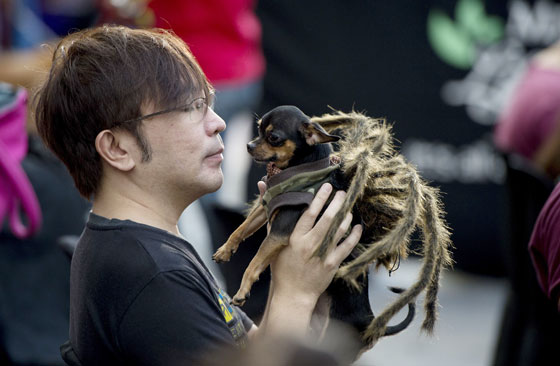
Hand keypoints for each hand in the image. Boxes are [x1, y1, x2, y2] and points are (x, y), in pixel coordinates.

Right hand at [271, 183, 361, 302]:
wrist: (293, 294)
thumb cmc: (281, 267)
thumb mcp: (273, 242)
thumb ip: (272, 215)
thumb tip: (262, 186)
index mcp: (294, 238)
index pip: (309, 212)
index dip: (319, 197)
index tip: (326, 186)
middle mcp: (310, 245)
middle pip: (328, 218)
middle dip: (337, 203)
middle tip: (342, 192)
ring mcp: (323, 255)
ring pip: (339, 230)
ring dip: (346, 216)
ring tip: (348, 207)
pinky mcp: (333, 264)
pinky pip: (348, 246)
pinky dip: (354, 235)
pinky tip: (357, 226)